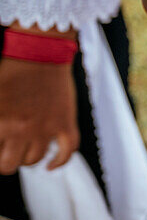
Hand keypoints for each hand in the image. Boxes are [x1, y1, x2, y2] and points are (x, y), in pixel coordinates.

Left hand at [0, 58, 78, 172]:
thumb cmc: (12, 71)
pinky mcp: (65, 122)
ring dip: (28, 157)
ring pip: (35, 159)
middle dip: (6, 160)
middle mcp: (24, 130)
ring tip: (25, 148)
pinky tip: (50, 165)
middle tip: (7, 151)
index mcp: (2, 122)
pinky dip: (59, 162)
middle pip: (11, 164)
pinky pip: (67, 151)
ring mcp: (47, 128)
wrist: (40, 53)